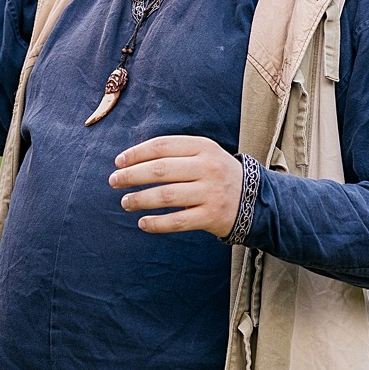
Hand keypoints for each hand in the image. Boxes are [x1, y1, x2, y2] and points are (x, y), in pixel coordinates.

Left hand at [109, 135, 243, 237]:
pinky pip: (177, 222)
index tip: (118, 162)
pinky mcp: (211, 217)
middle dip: (131, 176)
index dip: (136, 153)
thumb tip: (132, 159)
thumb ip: (174, 153)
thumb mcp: (203, 154)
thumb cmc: (217, 174)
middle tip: (114, 181)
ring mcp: (211, 193)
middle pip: (160, 170)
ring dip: (140, 199)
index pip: (162, 146)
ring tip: (125, 202)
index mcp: (203, 147)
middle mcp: (208, 168)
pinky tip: (142, 223)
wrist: (255, 200)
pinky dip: (156, 223)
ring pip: (166, 196)